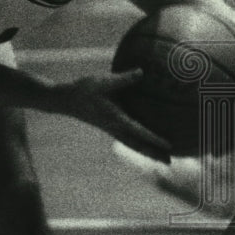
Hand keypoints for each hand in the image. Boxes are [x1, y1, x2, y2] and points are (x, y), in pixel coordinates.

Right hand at [56, 69, 171, 162]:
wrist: (65, 99)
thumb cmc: (83, 89)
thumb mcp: (103, 82)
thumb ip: (123, 79)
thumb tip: (142, 72)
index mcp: (115, 118)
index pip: (139, 131)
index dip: (155, 139)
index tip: (170, 146)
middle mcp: (114, 127)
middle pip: (137, 145)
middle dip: (153, 154)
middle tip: (170, 162)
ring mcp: (110, 128)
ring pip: (132, 144)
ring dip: (146, 152)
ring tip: (160, 158)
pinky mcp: (107, 126)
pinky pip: (126, 139)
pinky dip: (137, 144)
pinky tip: (141, 143)